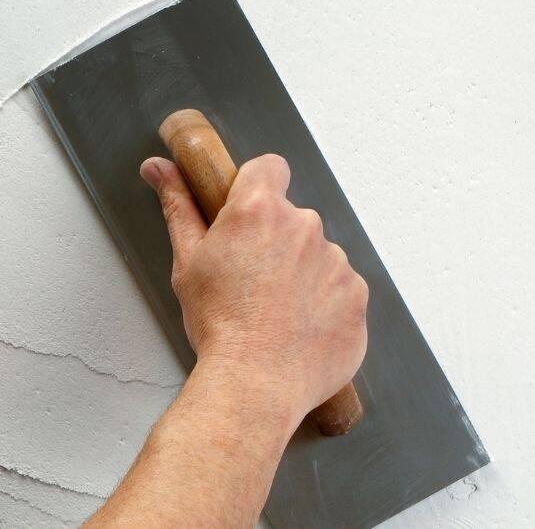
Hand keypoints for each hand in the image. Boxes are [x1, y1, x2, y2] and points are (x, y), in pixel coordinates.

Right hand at [139, 153, 367, 424]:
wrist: (256, 383)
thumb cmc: (219, 326)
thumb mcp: (188, 262)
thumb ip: (180, 207)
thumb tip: (160, 168)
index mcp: (260, 210)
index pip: (270, 168)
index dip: (258, 185)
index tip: (249, 211)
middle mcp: (305, 226)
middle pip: (294, 219)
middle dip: (277, 242)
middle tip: (253, 282)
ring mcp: (337, 260)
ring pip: (319, 256)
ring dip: (303, 275)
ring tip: (277, 313)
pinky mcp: (358, 294)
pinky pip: (342, 289)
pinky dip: (326, 304)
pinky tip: (301, 328)